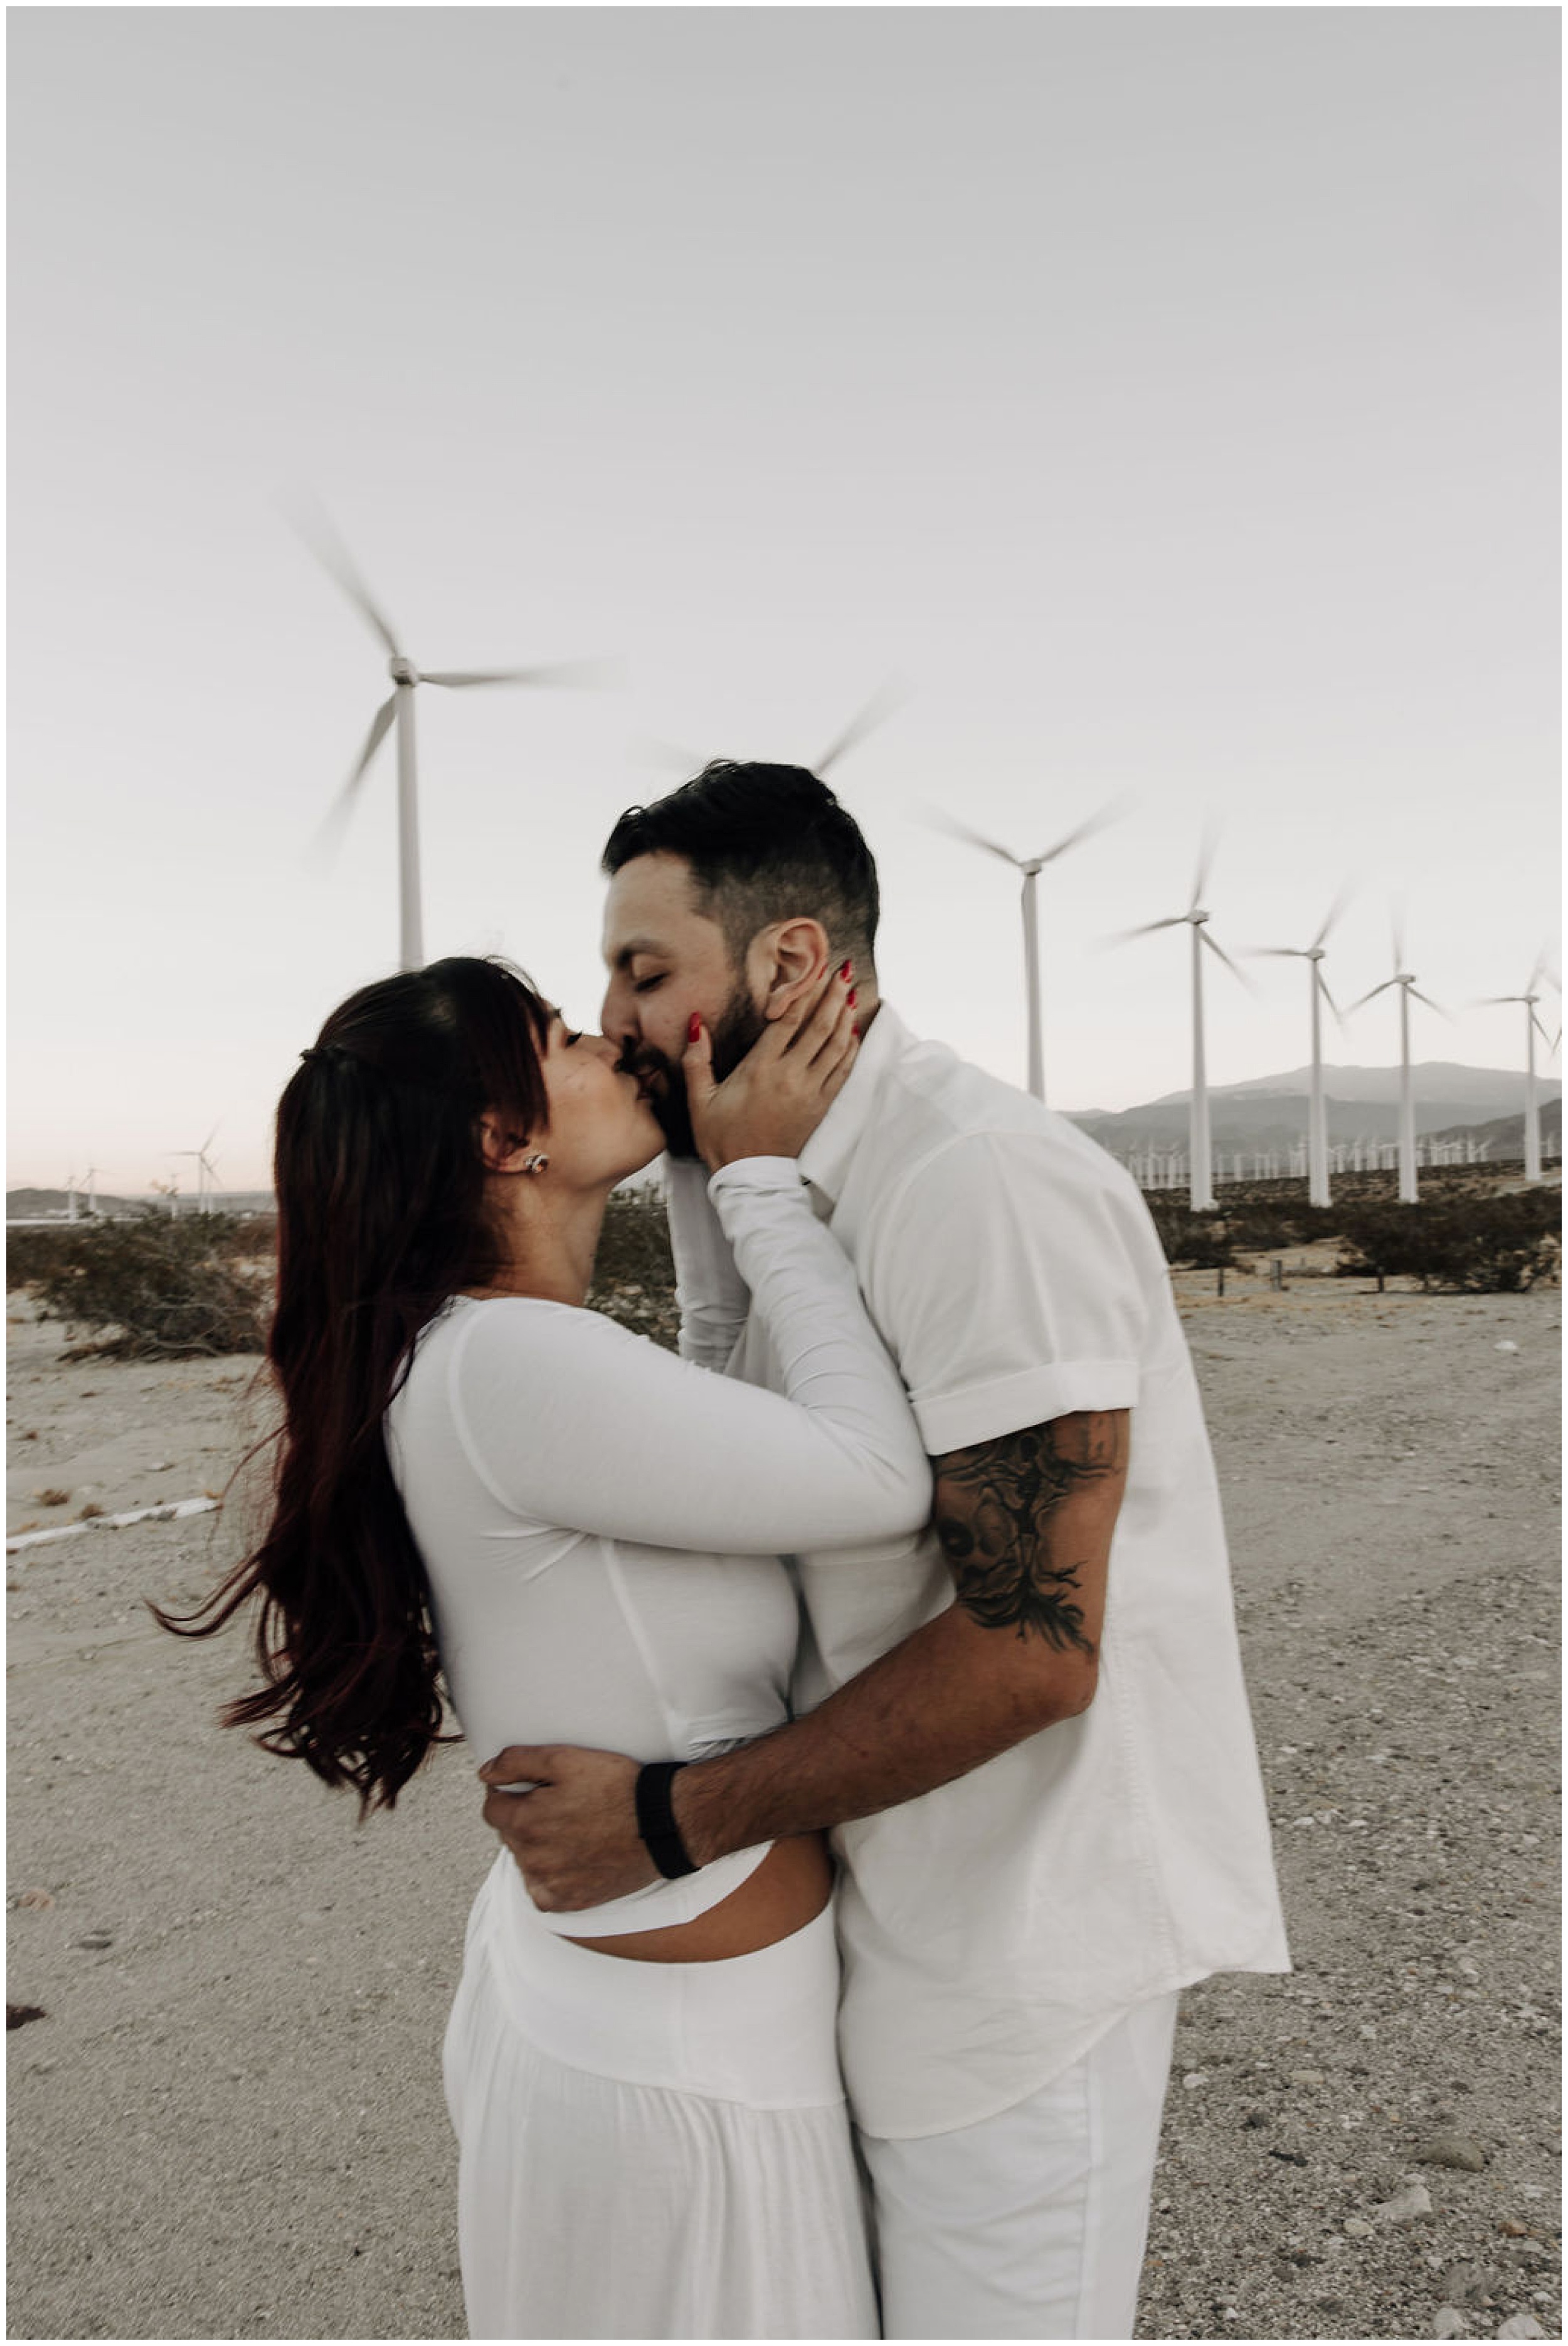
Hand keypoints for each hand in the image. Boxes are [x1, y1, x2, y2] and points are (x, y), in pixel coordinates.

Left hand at [478, 1745, 654, 1909]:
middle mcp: (531, 1858)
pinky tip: (574, 1857)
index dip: (509, 1792)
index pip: (492, 1807)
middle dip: (526, 1818)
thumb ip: (517, 1762)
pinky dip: (551, 1876)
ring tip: (574, 1829)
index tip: (533, 1789)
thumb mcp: (566, 1759)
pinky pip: (542, 1890)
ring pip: (525, 1861)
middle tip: (562, 1805)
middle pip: (509, 1834)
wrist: (663, 1824)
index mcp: (525, 1821)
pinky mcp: (569, 1901)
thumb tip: (485, 1773)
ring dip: (538, 1846)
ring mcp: (550, 1884)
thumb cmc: (618, 1789)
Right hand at [685, 961, 858, 1171]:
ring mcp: (809, 1091)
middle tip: (844, 971)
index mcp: (760, 1069)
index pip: (787, 1021)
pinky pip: (842, 1070)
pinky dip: (851, 1048)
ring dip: (845, 1017)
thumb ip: (696, 1059)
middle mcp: (789, 1076)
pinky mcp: (821, 1106)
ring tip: (853, 993)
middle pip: (818, 1027)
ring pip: (836, 1046)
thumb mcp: (699, 1099)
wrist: (750, 1177)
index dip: (802, 992)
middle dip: (833, 996)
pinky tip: (854, 1031)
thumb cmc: (721, 1137)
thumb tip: (697, 1023)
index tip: (814, 970)